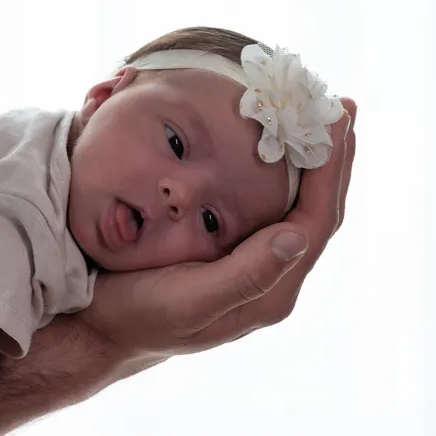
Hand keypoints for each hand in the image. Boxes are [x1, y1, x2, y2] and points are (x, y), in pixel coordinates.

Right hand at [81, 98, 356, 356]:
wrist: (96, 331)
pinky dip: (276, 172)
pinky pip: (267, 209)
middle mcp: (268, 280)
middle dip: (331, 158)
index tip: (335, 118)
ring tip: (316, 117)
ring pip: (295, 208)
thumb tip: (298, 235)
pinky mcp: (227, 256)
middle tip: (339, 105)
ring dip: (309, 162)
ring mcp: (249, 268)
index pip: (316, 222)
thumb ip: (244, 276)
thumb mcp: (185, 302)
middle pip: (316, 211)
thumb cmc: (133, 316)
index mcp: (268, 293)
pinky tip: (270, 147)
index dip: (330, 170)